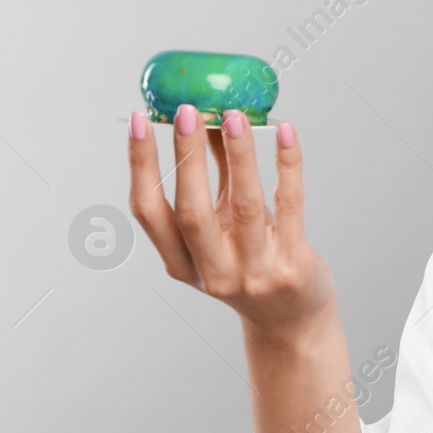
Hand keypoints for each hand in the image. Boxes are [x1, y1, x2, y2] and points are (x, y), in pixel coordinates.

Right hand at [127, 105, 335, 338]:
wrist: (292, 322)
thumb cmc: (253, 262)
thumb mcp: (225, 227)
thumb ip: (218, 177)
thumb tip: (208, 119)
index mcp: (180, 262)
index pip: (149, 211)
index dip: (141, 164)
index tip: (140, 120)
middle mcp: (212, 271)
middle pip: (191, 210)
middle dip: (186, 157)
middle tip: (188, 110)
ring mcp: (253, 272)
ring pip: (242, 205)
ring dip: (238, 155)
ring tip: (234, 115)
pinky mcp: (293, 264)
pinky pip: (290, 205)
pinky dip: (287, 165)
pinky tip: (286, 132)